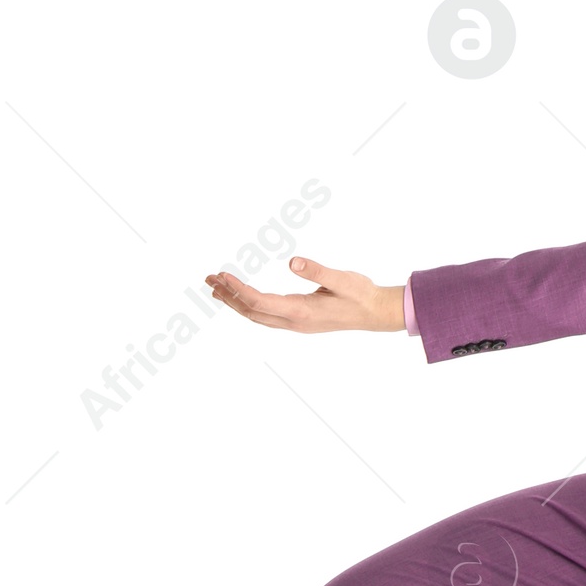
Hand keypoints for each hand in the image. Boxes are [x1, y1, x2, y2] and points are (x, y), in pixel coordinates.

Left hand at [205, 259, 405, 333]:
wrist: (376, 313)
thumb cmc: (361, 294)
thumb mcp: (343, 279)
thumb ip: (318, 271)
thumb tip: (293, 261)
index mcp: (301, 312)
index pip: (259, 301)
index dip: (238, 288)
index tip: (222, 274)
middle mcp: (294, 321)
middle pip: (251, 311)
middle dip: (229, 296)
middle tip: (210, 279)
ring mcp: (296, 323)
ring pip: (257, 315)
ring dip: (236, 302)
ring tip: (217, 288)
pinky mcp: (299, 321)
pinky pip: (266, 315)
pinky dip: (249, 305)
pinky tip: (244, 297)